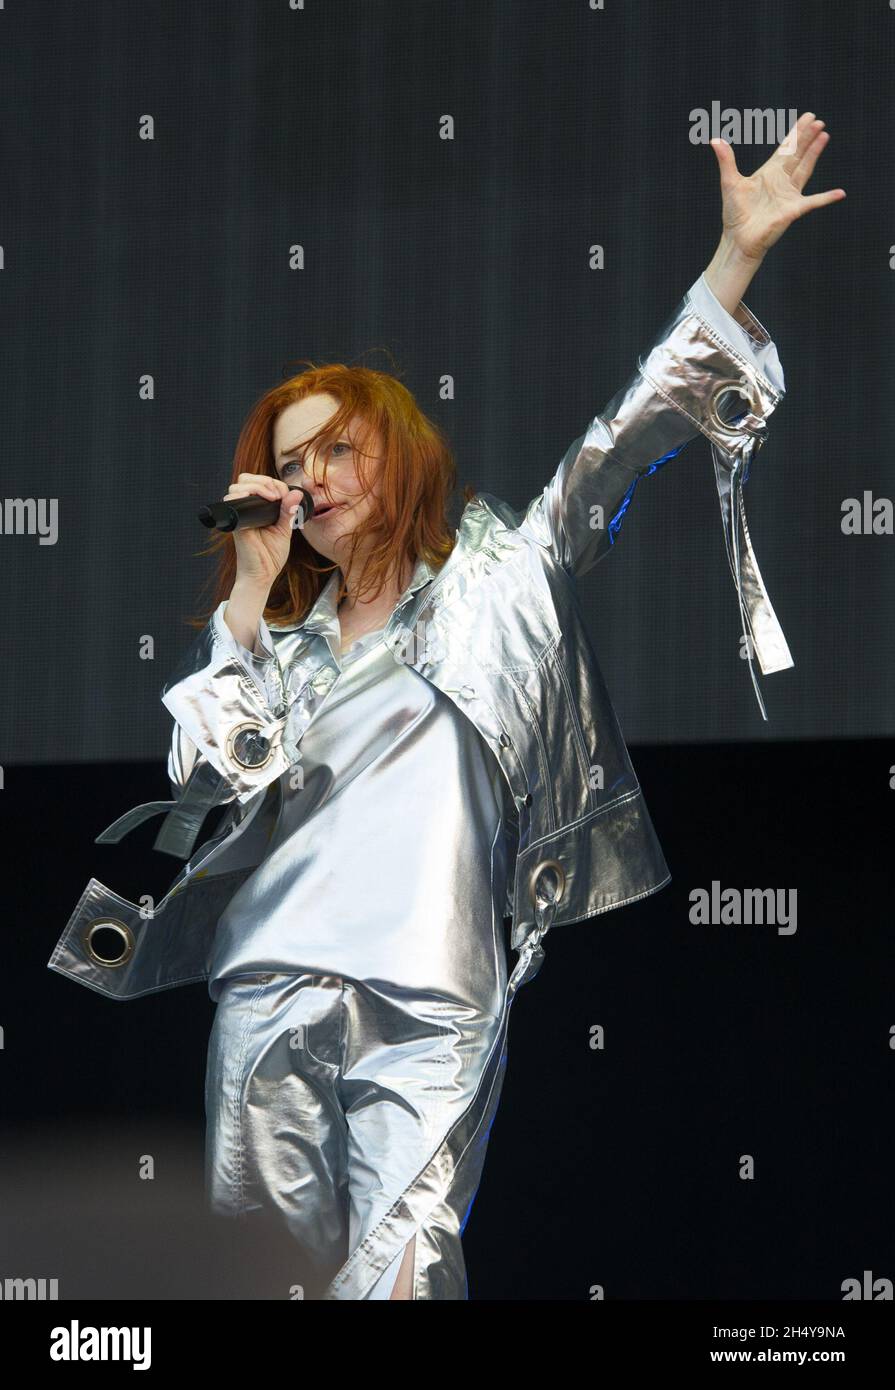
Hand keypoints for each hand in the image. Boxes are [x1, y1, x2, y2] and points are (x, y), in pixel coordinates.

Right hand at [223, 472, 303, 593]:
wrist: (262, 574)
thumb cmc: (270, 555)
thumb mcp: (284, 530)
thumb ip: (288, 512)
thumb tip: (296, 493)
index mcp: (257, 509)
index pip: (259, 483)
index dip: (273, 483)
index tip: (285, 495)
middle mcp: (246, 509)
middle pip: (246, 479)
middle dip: (264, 480)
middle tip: (278, 494)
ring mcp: (239, 514)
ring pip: (238, 485)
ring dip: (258, 485)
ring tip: (272, 497)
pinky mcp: (235, 521)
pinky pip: (231, 500)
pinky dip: (243, 494)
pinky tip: (261, 499)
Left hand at [710, 111, 844, 262]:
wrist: (738, 240)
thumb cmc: (735, 215)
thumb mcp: (730, 183)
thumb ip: (726, 160)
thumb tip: (715, 140)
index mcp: (768, 173)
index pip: (785, 148)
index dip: (795, 133)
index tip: (806, 117)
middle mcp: (781, 181)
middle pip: (798, 154)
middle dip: (807, 137)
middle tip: (818, 120)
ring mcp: (789, 195)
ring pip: (805, 168)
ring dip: (814, 153)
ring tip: (824, 135)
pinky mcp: (793, 209)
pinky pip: (814, 202)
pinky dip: (826, 198)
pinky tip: (840, 193)